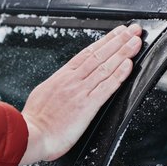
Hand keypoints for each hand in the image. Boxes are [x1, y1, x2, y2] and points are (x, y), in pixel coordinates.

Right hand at [21, 23, 142, 163]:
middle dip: (118, 41)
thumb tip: (61, 85)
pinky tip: (128, 65)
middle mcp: (72, 80)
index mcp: (61, 77)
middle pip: (99, 55)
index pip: (87, 54)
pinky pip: (106, 87)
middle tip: (133, 30)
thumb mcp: (42, 95)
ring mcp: (80, 92)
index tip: (116, 33)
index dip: (104, 42)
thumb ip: (56, 87)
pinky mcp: (86, 106)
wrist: (30, 135)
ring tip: (136, 42)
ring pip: (105, 67)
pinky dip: (118, 74)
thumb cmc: (35, 121)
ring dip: (123, 52)